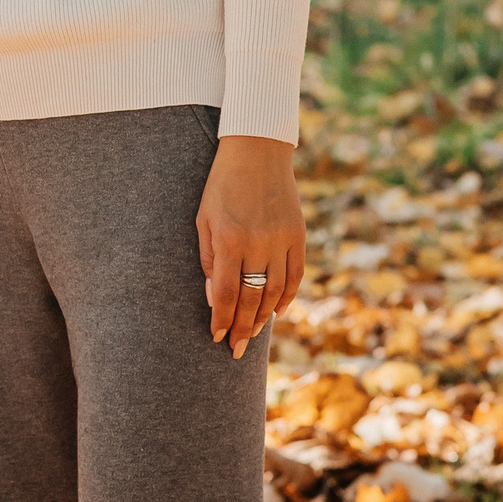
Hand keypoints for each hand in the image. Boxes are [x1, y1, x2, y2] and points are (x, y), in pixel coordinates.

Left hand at [196, 134, 303, 359]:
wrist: (257, 151)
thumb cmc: (221, 185)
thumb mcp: (204, 218)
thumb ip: (208, 258)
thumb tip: (213, 297)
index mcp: (229, 240)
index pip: (225, 293)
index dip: (222, 320)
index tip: (217, 337)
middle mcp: (257, 244)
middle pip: (251, 298)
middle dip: (242, 328)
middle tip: (235, 350)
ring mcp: (281, 240)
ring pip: (275, 292)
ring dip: (263, 317)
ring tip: (253, 334)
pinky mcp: (298, 235)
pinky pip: (295, 276)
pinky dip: (287, 297)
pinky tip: (277, 311)